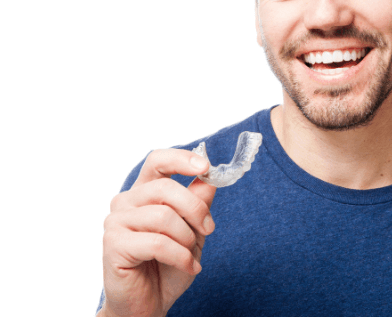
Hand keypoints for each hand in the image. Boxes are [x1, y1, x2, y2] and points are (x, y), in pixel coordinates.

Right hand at [101, 148, 215, 316]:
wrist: (147, 305)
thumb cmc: (167, 266)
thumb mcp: (192, 231)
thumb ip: (198, 204)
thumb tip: (208, 180)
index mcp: (144, 192)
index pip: (157, 161)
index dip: (181, 159)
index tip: (205, 166)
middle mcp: (125, 202)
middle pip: (165, 187)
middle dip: (195, 208)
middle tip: (208, 229)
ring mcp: (116, 223)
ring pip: (163, 216)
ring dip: (187, 238)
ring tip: (191, 254)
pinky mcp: (113, 245)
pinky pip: (157, 242)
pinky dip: (180, 256)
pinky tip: (188, 267)